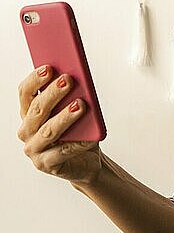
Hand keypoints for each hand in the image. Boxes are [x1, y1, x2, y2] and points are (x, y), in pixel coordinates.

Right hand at [17, 65, 101, 186]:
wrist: (86, 161)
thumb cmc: (79, 132)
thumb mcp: (75, 111)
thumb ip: (72, 96)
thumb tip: (78, 77)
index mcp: (29, 114)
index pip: (25, 93)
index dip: (35, 80)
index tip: (49, 67)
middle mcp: (27, 131)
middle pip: (37, 110)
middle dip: (52, 93)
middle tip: (68, 80)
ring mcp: (34, 150)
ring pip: (48, 130)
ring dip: (65, 116)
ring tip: (81, 105)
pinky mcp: (46, 164)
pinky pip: (63, 151)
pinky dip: (78, 143)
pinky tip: (89, 137)